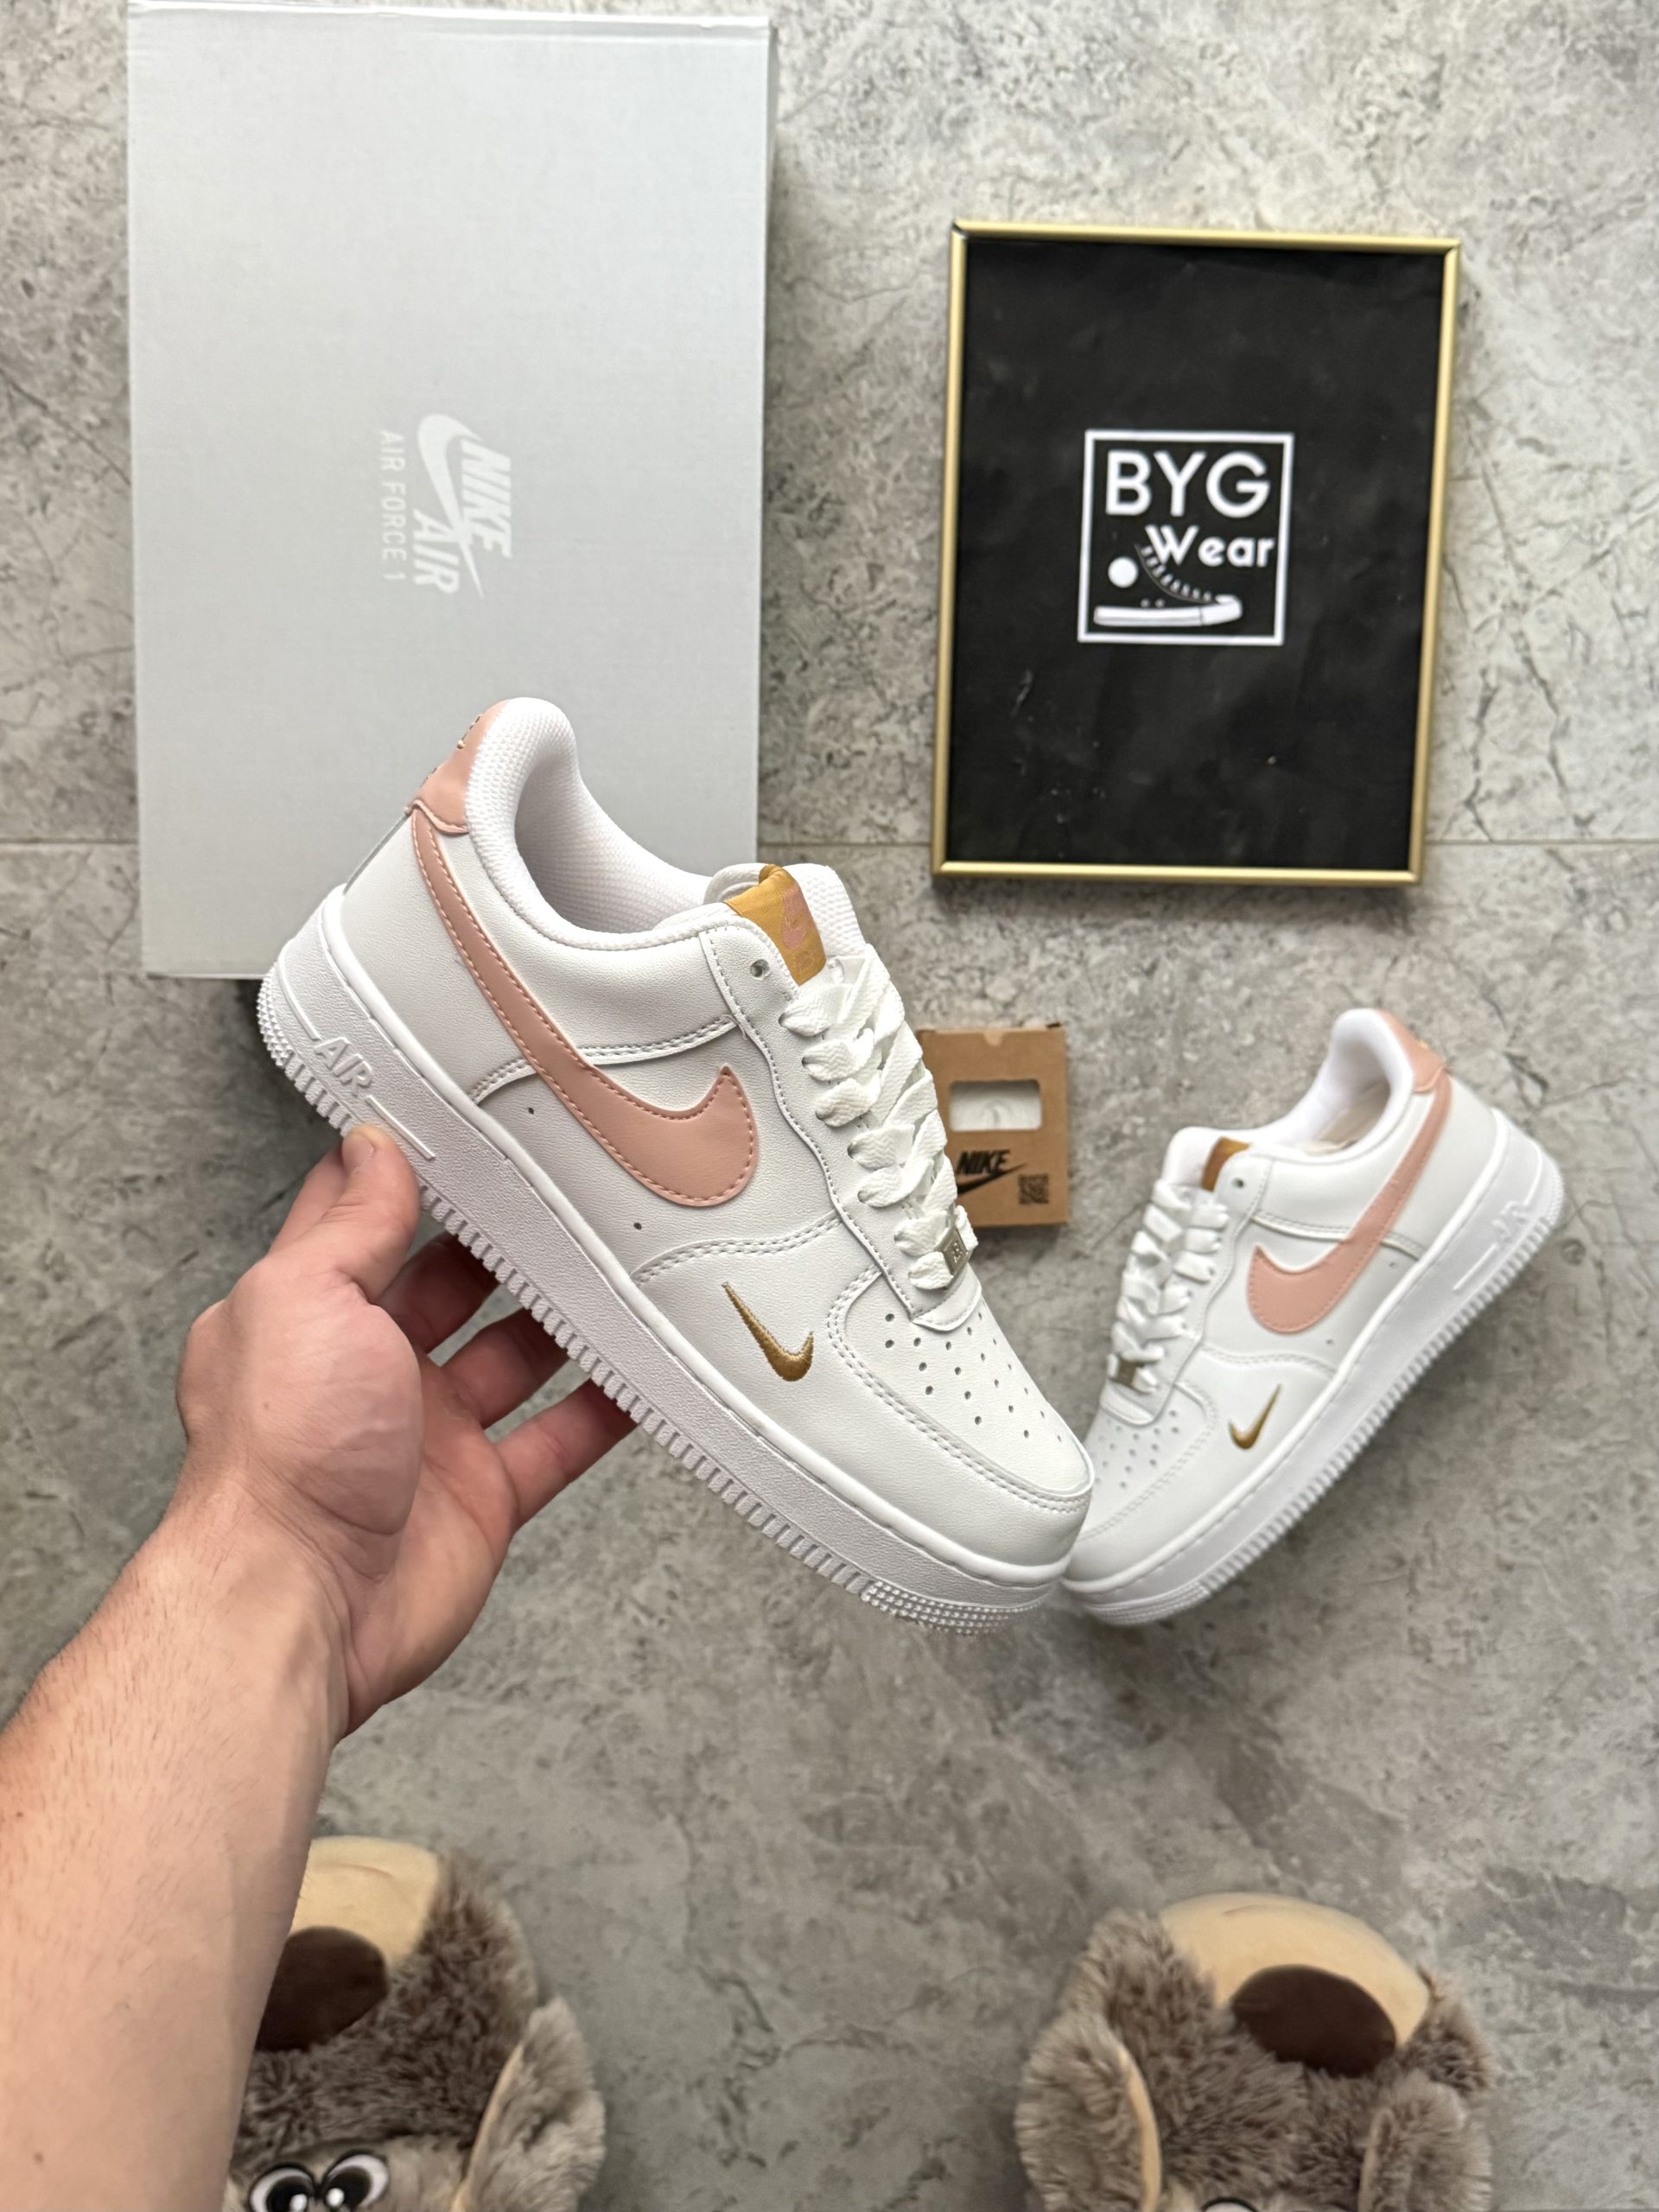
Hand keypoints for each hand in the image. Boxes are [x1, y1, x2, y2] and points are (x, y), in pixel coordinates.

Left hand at [170, 1125, 632, 1731]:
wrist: (300, 1600)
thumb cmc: (279, 1453)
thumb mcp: (306, 1297)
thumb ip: (351, 1225)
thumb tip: (371, 1149)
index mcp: (307, 1316)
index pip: (360, 1225)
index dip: (408, 1176)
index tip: (469, 1132)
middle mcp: (363, 1373)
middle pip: (451, 1287)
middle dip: (505, 1245)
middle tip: (569, 1193)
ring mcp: (426, 1438)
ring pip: (514, 1359)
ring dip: (565, 1319)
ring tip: (622, 1265)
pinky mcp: (480, 1497)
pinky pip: (557, 1440)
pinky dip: (604, 1411)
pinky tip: (645, 1373)